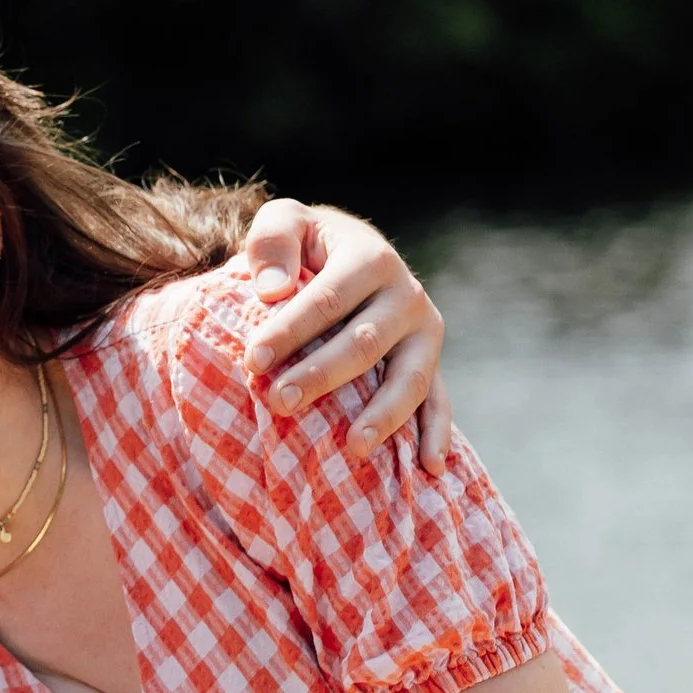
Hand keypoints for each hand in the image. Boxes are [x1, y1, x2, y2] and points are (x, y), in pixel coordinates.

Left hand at [239, 198, 451, 469]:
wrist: (345, 253)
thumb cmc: (305, 247)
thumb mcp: (285, 224)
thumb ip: (273, 242)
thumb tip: (271, 290)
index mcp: (371, 257)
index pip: (328, 299)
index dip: (290, 331)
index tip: (253, 362)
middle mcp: (407, 295)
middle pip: (364, 343)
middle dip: (321, 376)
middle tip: (280, 403)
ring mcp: (425, 333)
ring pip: (409, 379)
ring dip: (383, 416)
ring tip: (351, 448)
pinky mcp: (432, 362)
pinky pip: (439, 401)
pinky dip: (438, 434)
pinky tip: (430, 468)